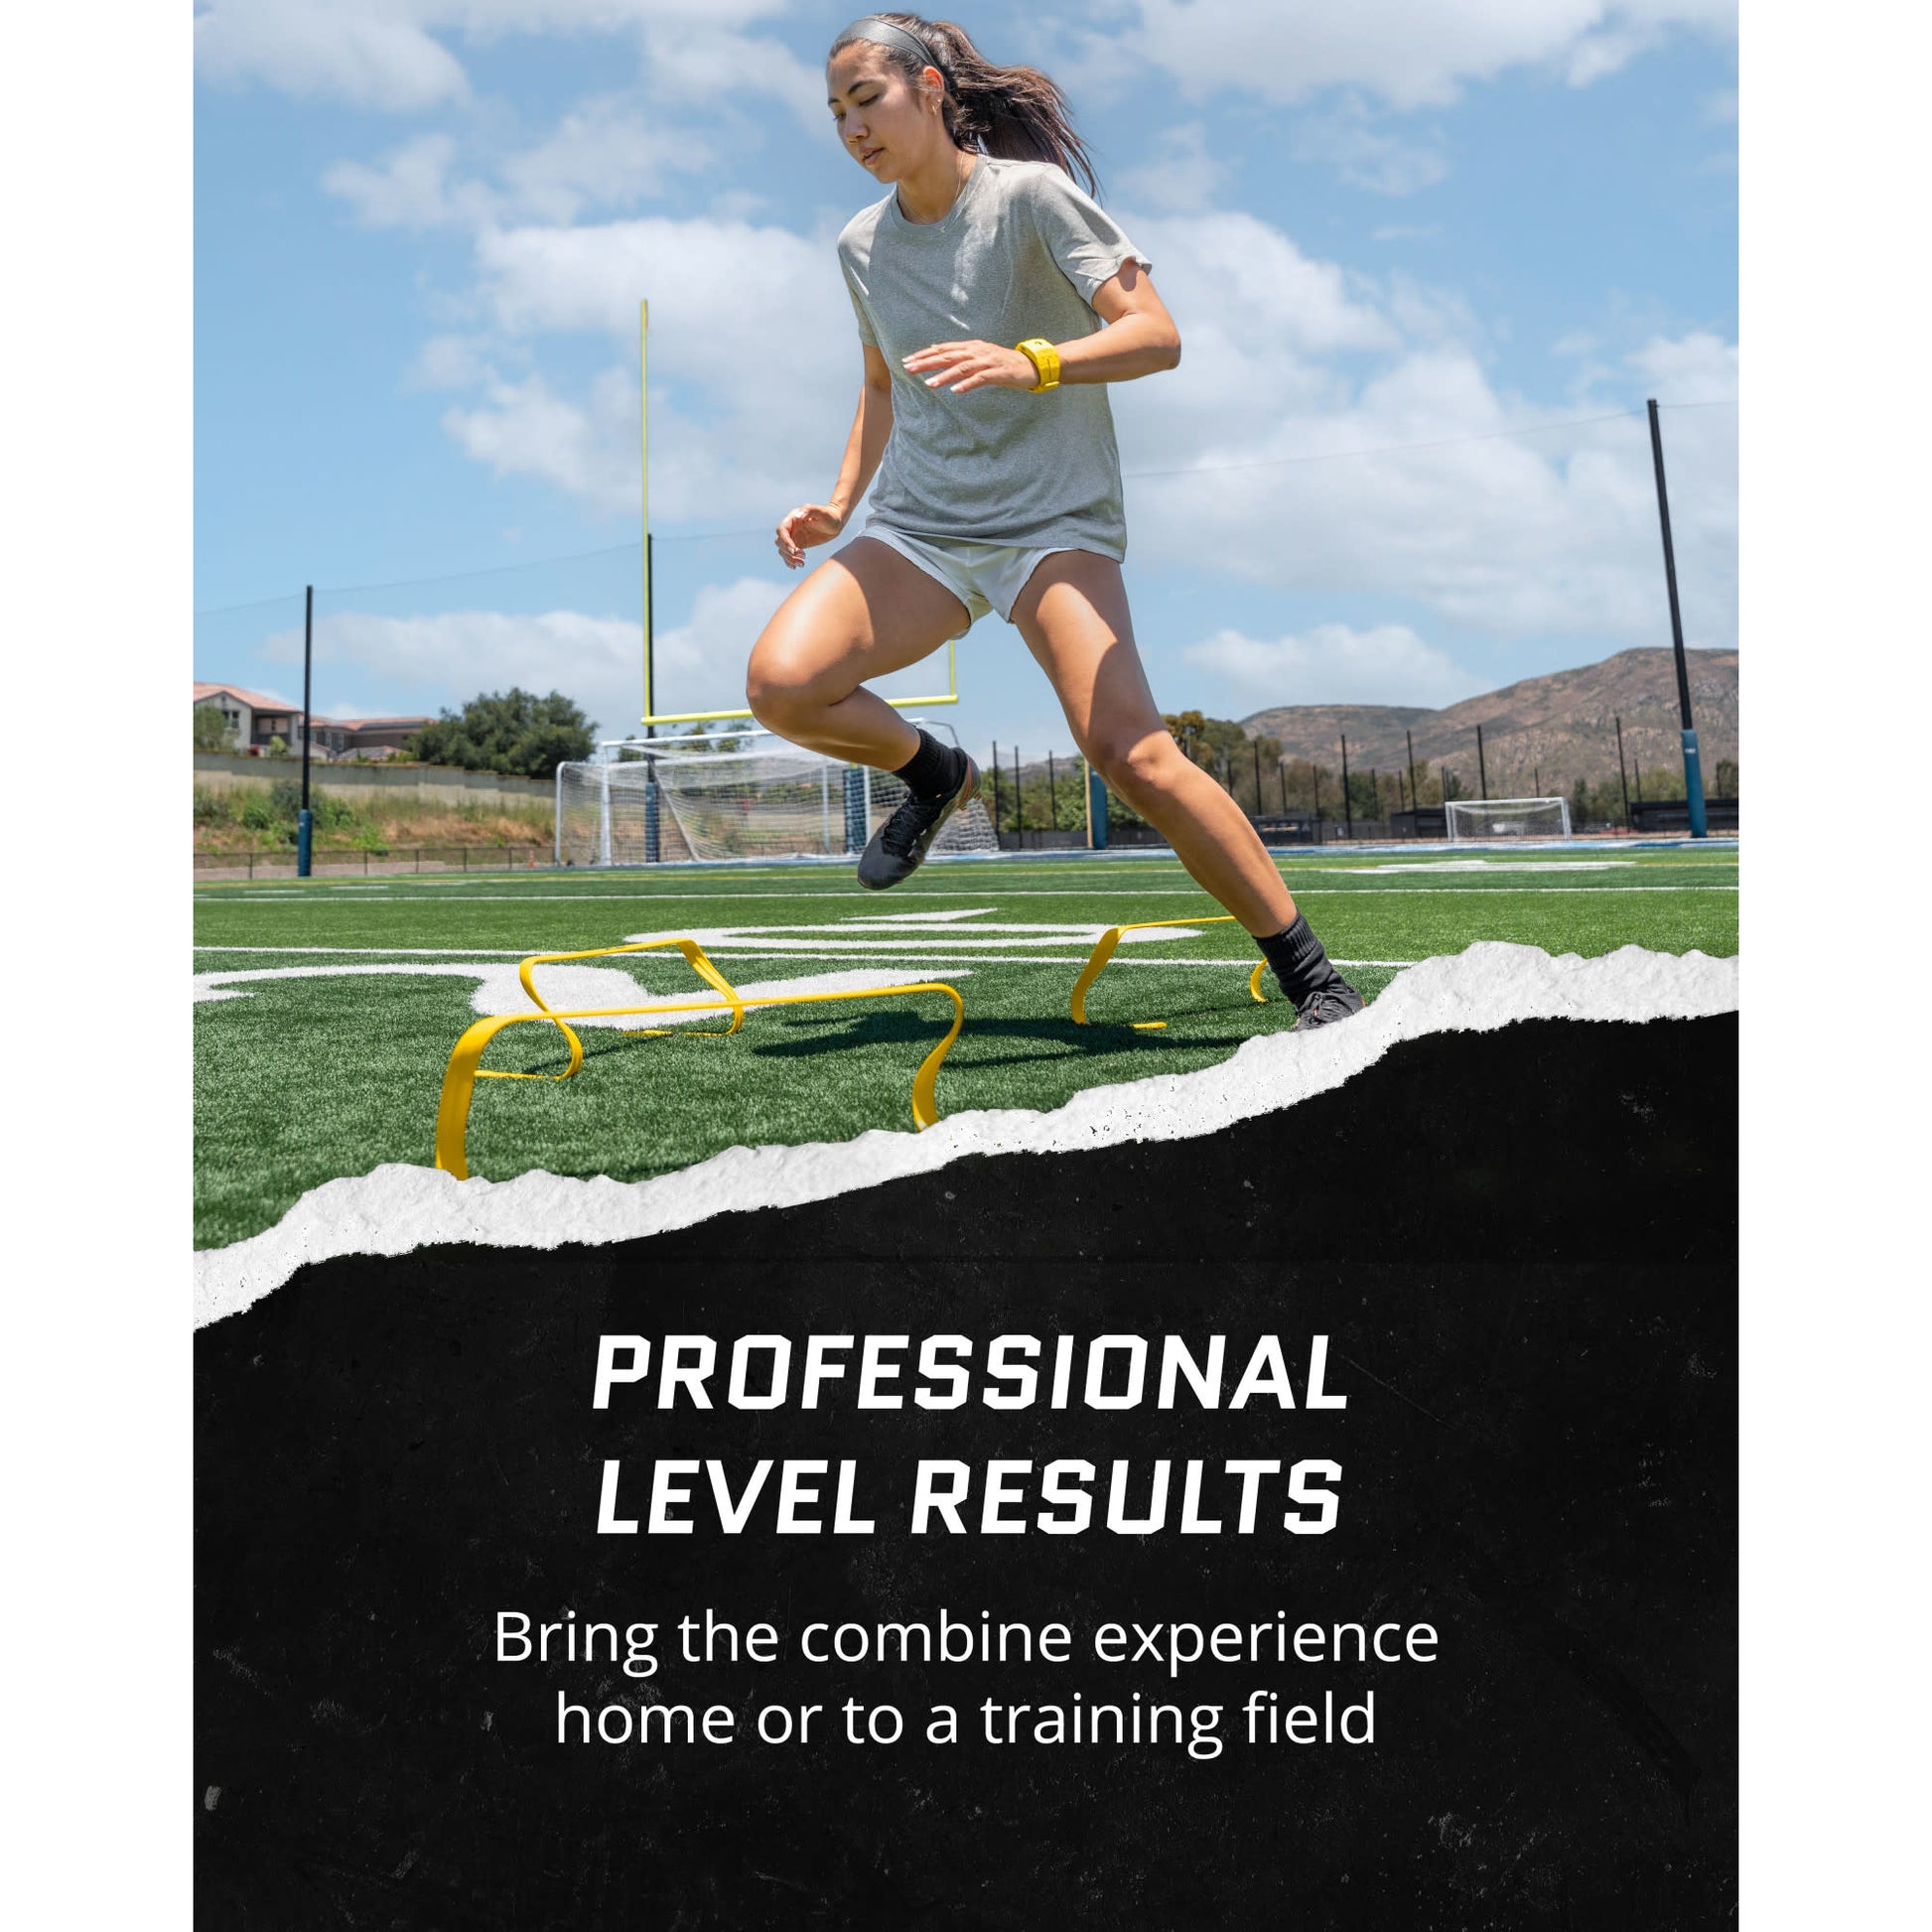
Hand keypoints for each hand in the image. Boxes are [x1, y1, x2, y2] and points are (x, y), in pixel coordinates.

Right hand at [775, 501, 846, 568]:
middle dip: (787, 551)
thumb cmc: (830, 515)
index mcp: (793, 518)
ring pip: (783, 550)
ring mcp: (794, 537)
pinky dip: (790, 561)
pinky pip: (789, 555)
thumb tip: (798, 516)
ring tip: (802, 564)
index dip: (785, 541)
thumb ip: (809, 510)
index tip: (794, 550)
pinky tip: (796, 566)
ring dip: (789, 559)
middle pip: (780, 542)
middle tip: (802, 556)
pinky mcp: (798, 544)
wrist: (836, 523)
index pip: (782, 530)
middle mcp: (791, 528)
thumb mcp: (822, 512)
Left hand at [901, 339, 1039, 395]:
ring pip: (961, 367)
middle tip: (910, 369)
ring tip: (929, 384)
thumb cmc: (1003, 363)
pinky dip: (967, 384)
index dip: (924, 355)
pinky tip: (956, 391)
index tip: (907, 361)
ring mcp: (987, 361)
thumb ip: (960, 355)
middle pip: (947, 356)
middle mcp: (976, 351)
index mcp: (971, 347)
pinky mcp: (998, 373)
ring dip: (944, 376)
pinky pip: (980, 378)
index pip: (942, 349)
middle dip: (927, 362)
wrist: (1030, 365)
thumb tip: (937, 351)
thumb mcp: (979, 356)